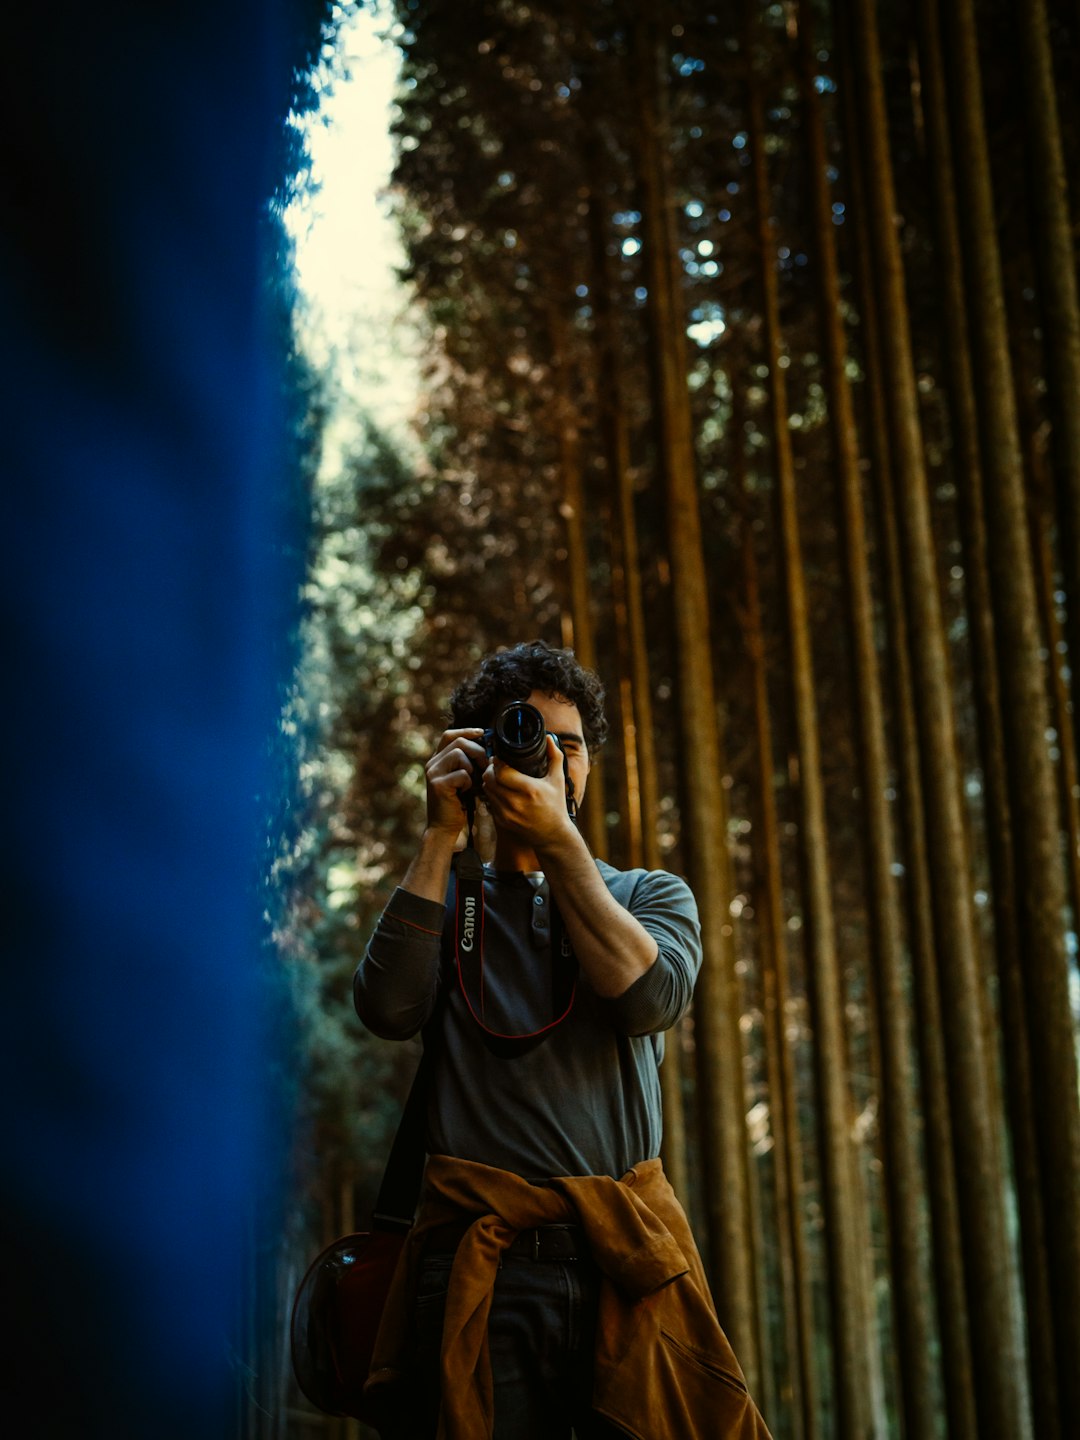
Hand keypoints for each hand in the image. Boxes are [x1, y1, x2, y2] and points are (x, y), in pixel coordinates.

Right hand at [423, 728, 487, 836]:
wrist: (444, 827)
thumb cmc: (458, 803)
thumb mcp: (463, 778)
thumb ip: (468, 762)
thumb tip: (487, 746)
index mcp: (437, 760)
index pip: (449, 735)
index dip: (467, 731)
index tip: (483, 733)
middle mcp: (432, 763)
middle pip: (458, 742)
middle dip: (478, 751)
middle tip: (486, 766)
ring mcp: (433, 773)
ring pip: (459, 754)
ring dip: (472, 768)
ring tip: (473, 783)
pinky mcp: (438, 784)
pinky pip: (462, 773)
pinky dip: (469, 783)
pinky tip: (466, 793)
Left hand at [482, 735, 574, 850]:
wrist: (553, 835)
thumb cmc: (556, 805)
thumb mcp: (558, 779)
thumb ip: (555, 756)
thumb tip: (547, 738)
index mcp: (529, 789)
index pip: (501, 771)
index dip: (497, 761)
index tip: (500, 757)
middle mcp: (516, 802)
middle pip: (489, 779)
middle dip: (490, 769)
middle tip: (496, 765)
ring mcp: (507, 814)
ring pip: (486, 789)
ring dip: (489, 780)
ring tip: (497, 775)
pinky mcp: (502, 821)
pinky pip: (489, 801)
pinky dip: (492, 793)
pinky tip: (499, 789)